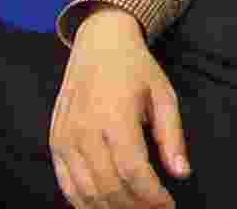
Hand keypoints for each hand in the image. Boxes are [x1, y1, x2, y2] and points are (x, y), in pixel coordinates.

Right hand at [50, 5, 189, 207]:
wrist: (98, 44)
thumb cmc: (136, 68)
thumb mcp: (163, 95)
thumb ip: (171, 136)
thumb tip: (182, 173)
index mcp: (115, 117)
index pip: (133, 171)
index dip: (152, 196)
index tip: (169, 205)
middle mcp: (85, 131)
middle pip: (109, 186)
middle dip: (135, 207)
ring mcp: (65, 139)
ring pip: (86, 192)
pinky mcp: (55, 142)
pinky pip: (66, 184)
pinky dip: (85, 203)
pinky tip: (106, 206)